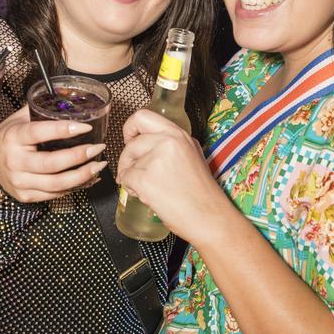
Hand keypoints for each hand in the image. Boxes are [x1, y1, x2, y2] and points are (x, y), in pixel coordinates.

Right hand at [0, 105, 106, 201]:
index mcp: (13, 137)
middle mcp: (15, 161)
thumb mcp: (18, 119)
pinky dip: (75, 187)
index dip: (64, 130)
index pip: (40, 132)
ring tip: (98, 165)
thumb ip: (40, 109)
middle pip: (52, 163)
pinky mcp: (26, 195)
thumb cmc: (9, 138)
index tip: (86, 126)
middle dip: (79, 156)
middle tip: (98, 148)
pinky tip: (88, 178)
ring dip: (82, 176)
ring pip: (56, 184)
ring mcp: (19, 181)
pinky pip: (55, 194)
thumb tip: (67, 94)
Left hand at [117, 110, 223, 244]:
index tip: (130, 139)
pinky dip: (131, 189)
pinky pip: (125, 179)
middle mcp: (167, 142)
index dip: (131, 128)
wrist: (209, 217)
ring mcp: (155, 159)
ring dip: (130, 176)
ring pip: (126, 163)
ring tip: (150, 188)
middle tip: (133, 171)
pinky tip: (148, 195)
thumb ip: (170, 144)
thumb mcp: (192, 154)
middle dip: (127, 158)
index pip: (142, 116)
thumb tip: (146, 142)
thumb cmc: (201, 193)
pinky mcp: (145, 178)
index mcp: (179, 134)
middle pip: (131, 142)